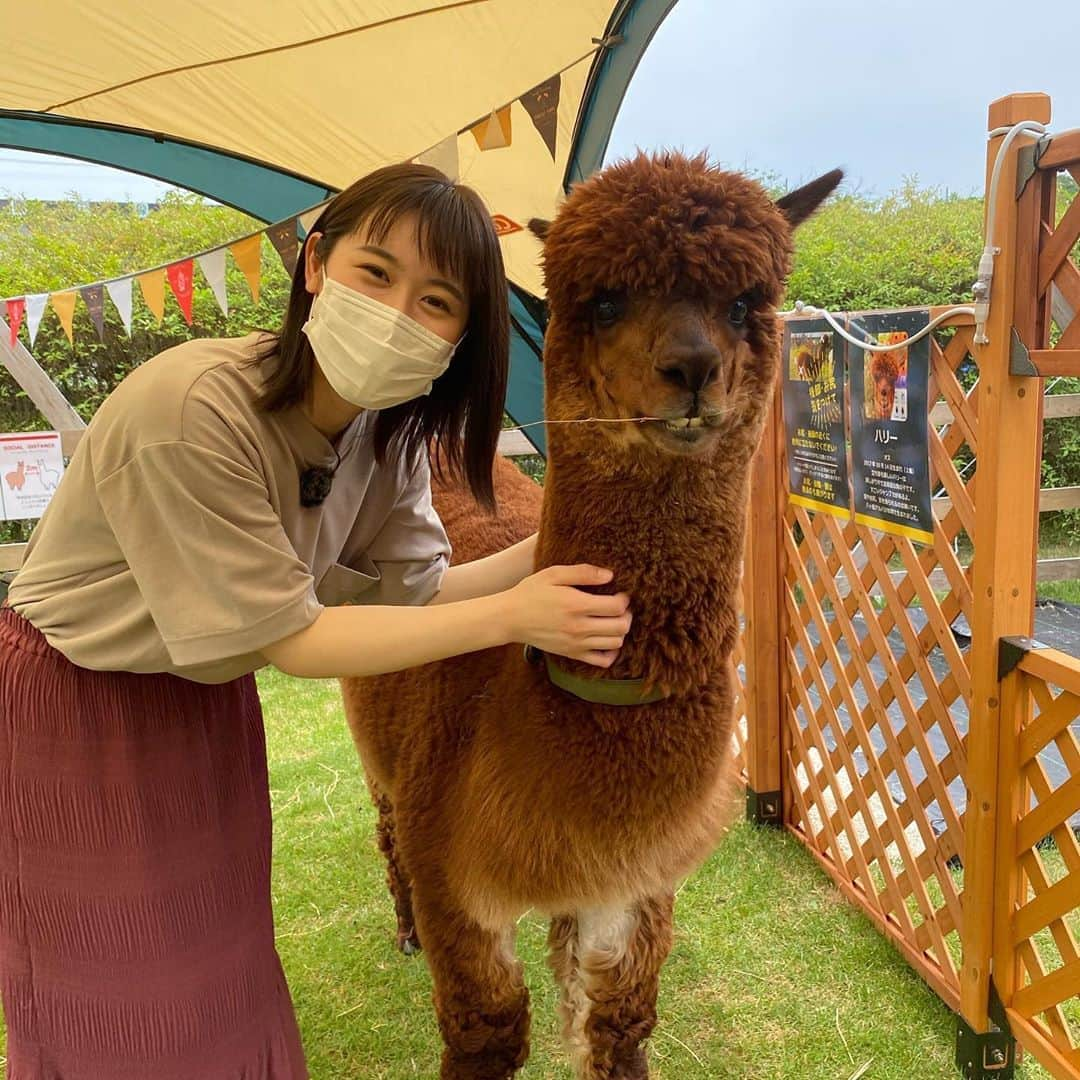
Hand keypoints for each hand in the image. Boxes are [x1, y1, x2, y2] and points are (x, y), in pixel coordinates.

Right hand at [498, 565, 631, 667]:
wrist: (509, 618)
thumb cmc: (531, 593)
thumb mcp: (554, 574)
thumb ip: (583, 573)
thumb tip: (610, 575)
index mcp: (577, 605)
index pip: (617, 607)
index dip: (624, 599)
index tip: (619, 593)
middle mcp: (579, 627)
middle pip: (621, 627)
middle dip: (626, 615)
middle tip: (619, 607)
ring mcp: (576, 644)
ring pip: (616, 643)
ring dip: (620, 631)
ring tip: (611, 620)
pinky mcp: (572, 654)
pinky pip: (603, 661)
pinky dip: (611, 652)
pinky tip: (605, 639)